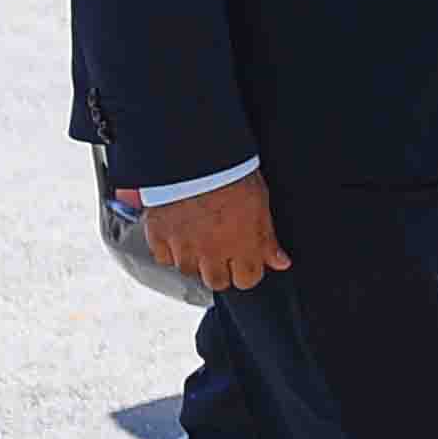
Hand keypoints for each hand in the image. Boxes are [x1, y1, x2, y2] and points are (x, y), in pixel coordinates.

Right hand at [138, 172, 287, 293]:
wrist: (195, 156)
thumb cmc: (232, 174)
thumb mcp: (259, 203)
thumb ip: (267, 238)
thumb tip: (280, 262)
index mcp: (241, 246)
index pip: (247, 280)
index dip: (248, 271)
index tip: (246, 261)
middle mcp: (210, 252)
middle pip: (216, 282)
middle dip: (221, 270)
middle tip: (221, 250)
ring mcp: (182, 246)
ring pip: (187, 270)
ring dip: (194, 259)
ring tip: (199, 236)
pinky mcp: (158, 235)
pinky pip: (162, 256)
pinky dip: (169, 248)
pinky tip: (178, 231)